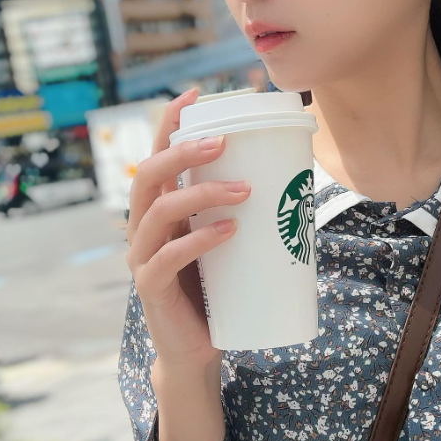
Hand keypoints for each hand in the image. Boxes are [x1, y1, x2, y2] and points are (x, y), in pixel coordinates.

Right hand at [125, 88, 251, 369]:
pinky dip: (198, 240)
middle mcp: (143, 227)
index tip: (195, 94)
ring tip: (244, 191)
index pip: (158, 157)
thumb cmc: (218, 287)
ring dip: (202, 193)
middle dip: (184, 151)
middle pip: (148, 175)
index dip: (170, 123)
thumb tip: (299, 181)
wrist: (199, 347)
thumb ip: (242, 212)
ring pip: (158, 210)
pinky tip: (228, 230)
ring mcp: (141, 257)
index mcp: (160, 210)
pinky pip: (167, 257)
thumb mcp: (226, 241)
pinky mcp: (150, 288)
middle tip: (224, 142)